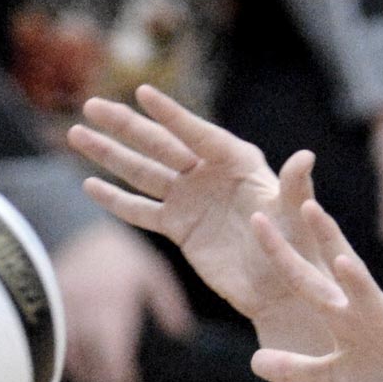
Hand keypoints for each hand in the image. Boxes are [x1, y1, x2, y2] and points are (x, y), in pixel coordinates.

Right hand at [51, 220, 191, 381]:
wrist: (67, 225)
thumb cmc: (115, 251)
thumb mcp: (150, 270)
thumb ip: (169, 302)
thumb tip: (183, 332)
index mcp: (113, 314)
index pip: (116, 364)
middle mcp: (85, 323)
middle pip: (90, 374)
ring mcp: (61, 321)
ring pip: (69, 365)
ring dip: (83, 374)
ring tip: (95, 374)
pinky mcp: (44, 316)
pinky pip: (52, 349)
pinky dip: (64, 357)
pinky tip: (75, 354)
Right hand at [67, 84, 321, 337]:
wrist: (282, 288)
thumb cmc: (297, 247)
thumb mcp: (295, 215)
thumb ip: (294, 186)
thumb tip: (306, 157)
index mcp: (237, 161)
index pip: (196, 133)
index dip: (171, 115)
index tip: (142, 93)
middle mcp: (208, 173)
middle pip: (158, 145)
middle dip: (124, 126)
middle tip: (91, 105)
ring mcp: (190, 199)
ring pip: (141, 172)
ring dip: (109, 155)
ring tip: (76, 134)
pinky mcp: (179, 227)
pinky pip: (141, 211)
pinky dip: (116, 200)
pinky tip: (89, 185)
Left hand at [247, 200, 382, 381]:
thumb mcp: (334, 379)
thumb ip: (296, 367)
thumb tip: (254, 361)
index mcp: (347, 319)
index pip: (312, 278)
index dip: (285, 253)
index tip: (256, 220)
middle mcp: (372, 319)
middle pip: (344, 276)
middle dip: (325, 242)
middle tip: (305, 205)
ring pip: (378, 307)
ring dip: (360, 286)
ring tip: (341, 261)